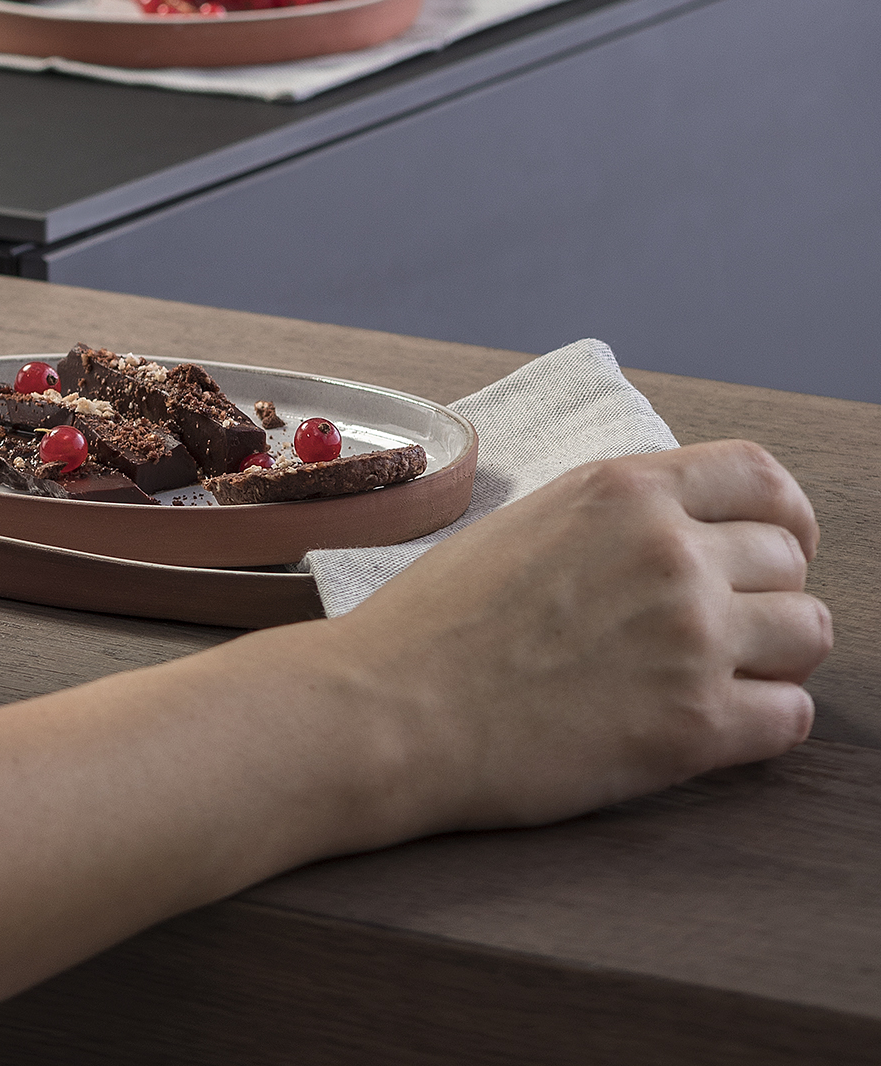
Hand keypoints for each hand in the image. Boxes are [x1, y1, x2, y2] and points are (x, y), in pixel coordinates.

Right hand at [326, 440, 830, 837]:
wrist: (396, 706)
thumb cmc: (443, 620)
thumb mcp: (532, 520)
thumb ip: (617, 517)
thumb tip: (683, 533)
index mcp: (624, 490)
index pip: (762, 477)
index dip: (783, 516)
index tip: (776, 546)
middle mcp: (670, 551)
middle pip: (789, 559)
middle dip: (768, 593)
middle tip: (730, 627)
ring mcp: (689, 638)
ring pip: (808, 633)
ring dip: (778, 657)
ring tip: (729, 674)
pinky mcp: (695, 727)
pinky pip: (792, 717)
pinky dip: (767, 721)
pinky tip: (718, 723)